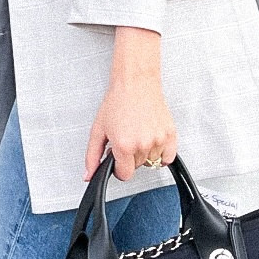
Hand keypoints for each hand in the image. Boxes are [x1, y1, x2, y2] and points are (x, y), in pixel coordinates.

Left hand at [85, 27, 177, 180]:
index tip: (118, 158)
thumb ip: (92, 156)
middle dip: (130, 157)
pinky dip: (161, 154)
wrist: (135, 83)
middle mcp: (142, 144)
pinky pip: (168, 157)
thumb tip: (88, 175)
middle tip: (127, 139)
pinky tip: (151, 141)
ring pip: (152, 162)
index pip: (124, 174)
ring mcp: (158, 140)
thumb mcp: (98, 130)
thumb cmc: (117, 102)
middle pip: (137, 167)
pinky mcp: (170, 135)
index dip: (118, 168)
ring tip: (138, 135)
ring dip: (145, 154)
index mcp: (124, 145)